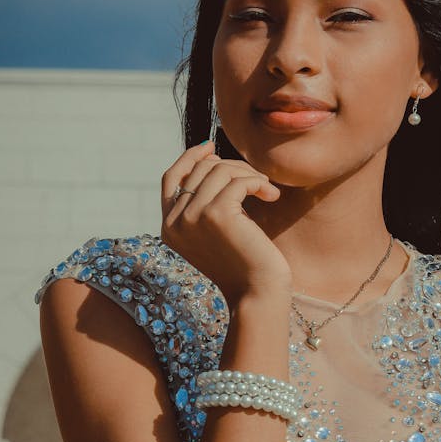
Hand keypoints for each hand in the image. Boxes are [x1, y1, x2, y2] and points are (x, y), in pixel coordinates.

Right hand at [160, 139, 292, 307]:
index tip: (211, 147)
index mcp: (169, 228)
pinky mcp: (216, 215)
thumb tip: (210, 160)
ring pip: (219, 171)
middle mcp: (174, 223)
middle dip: (231, 167)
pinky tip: (271, 196)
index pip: (170, 178)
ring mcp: (192, 218)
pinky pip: (238, 181)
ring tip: (266, 190)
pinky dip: (258, 183)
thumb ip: (203, 203)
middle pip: (199, 170)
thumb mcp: (215, 231)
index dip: (189, 158)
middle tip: (256, 180)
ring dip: (248, 174)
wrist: (257, 293)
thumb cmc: (243, 264)